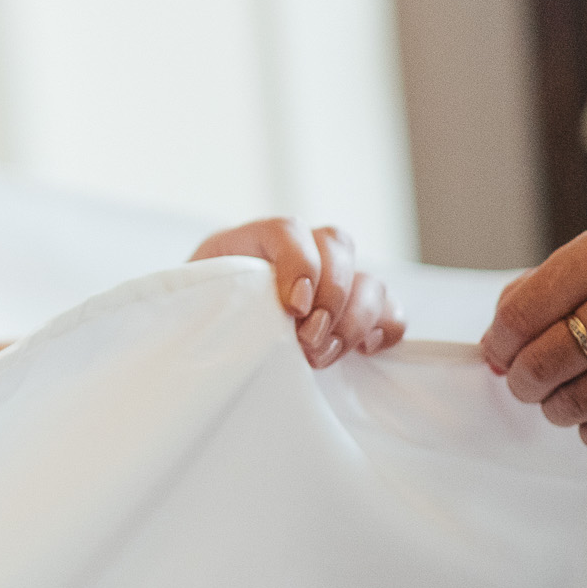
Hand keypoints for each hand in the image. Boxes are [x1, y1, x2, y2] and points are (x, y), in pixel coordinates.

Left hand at [190, 218, 405, 367]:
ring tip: (324, 357)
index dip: (299, 263)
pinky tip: (363, 351)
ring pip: (370, 278)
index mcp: (251, 241)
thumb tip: (236, 319)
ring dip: (355, 320)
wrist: (203, 341)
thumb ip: (216, 301)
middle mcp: (299, 252)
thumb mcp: (196, 303)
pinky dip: (385, 327)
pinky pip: (391, 308)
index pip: (288, 230)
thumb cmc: (196, 320)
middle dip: (331, 298)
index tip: (292, 308)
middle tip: (308, 344)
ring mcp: (332, 280)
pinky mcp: (354, 312)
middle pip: (338, 245)